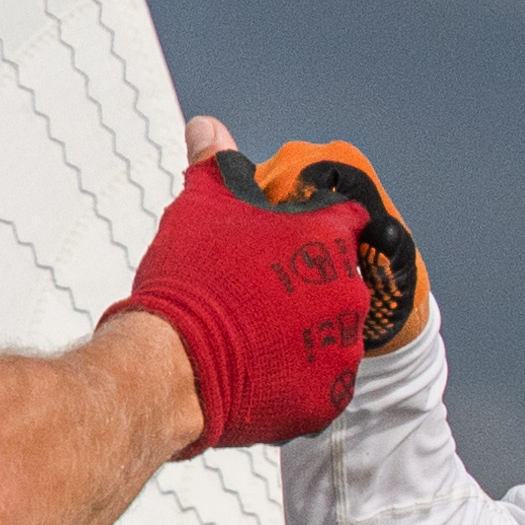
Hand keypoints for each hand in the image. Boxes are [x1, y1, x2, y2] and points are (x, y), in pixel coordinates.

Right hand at [112, 133, 414, 451]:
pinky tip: (257, 370)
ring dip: (298, 334)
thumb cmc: (191, 277)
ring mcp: (342, 349)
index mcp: (330, 240)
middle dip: (302, 286)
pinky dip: (292, 379)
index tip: (281, 244)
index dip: (311, 229)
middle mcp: (349, 293)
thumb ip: (215, 162)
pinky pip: (316, 383)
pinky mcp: (328, 398)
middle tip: (254, 295)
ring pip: (326, 334)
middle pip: (334, 282)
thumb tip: (206, 126)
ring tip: (251, 335)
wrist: (174, 364)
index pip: (345, 222)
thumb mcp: (201, 204)